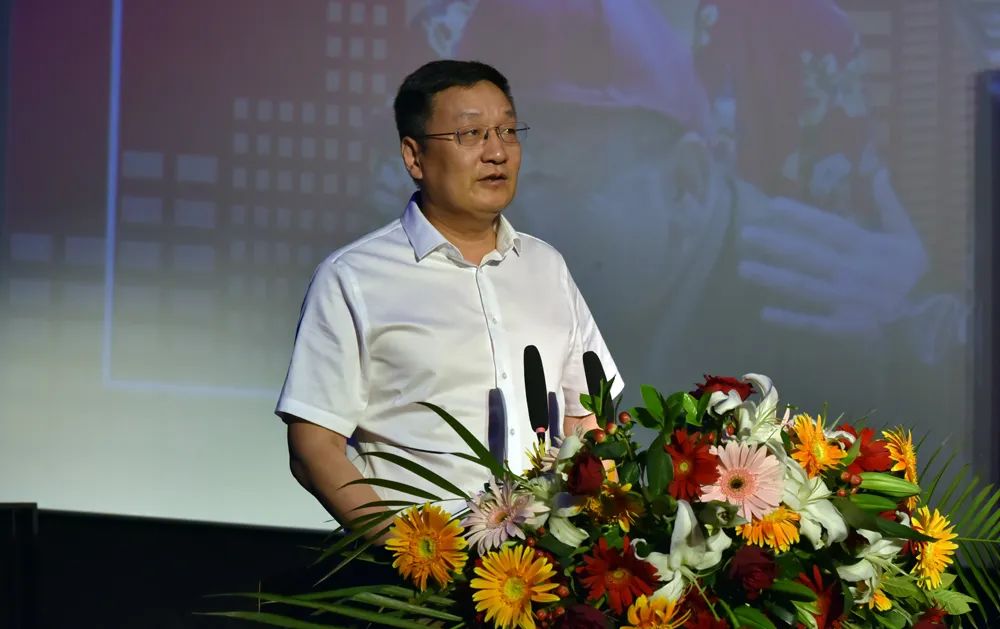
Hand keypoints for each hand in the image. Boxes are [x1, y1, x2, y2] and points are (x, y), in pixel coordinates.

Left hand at [736, 169, 928, 334]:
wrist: (924, 317)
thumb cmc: (906, 271)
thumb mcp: (907, 235)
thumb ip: (890, 205)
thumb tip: (881, 171)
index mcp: (868, 248)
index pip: (830, 228)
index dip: (801, 216)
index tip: (772, 205)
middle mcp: (853, 273)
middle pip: (809, 256)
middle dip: (776, 244)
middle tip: (745, 234)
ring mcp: (847, 301)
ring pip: (805, 288)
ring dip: (773, 278)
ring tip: (743, 268)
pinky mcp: (844, 325)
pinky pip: (814, 323)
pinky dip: (791, 320)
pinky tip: (765, 313)